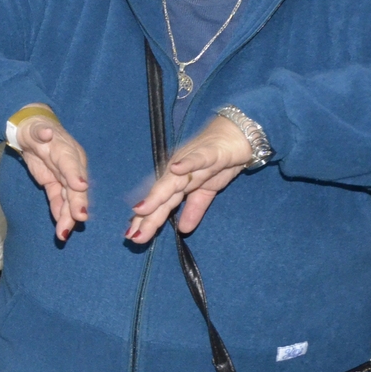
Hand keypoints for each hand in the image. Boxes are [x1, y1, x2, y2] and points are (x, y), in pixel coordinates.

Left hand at [17, 116, 88, 240]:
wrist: (32, 132)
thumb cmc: (36, 128)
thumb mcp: (35, 129)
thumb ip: (41, 132)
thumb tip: (46, 132)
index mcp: (67, 150)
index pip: (71, 163)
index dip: (75, 175)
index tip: (80, 187)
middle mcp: (71, 166)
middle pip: (75, 186)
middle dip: (77, 203)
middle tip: (79, 218)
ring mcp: (64, 177)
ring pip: (69, 198)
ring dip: (68, 216)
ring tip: (64, 233)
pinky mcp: (56, 184)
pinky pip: (58, 200)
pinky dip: (59, 213)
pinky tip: (61, 228)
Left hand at [126, 115, 252, 242]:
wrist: (238, 133)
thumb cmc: (219, 160)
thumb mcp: (207, 191)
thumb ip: (194, 209)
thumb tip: (184, 230)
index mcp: (177, 182)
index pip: (160, 204)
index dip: (147, 220)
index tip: (132, 237)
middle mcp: (179, 172)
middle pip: (162, 196)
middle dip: (148, 216)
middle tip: (132, 235)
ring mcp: (192, 161)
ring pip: (173, 180)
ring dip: (158, 194)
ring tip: (142, 208)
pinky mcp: (210, 152)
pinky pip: (198, 159)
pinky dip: (187, 163)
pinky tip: (175, 168)